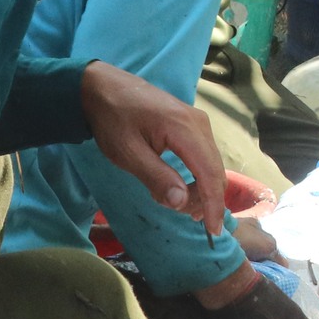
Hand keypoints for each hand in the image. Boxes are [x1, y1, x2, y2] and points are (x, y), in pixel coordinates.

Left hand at [83, 61, 227, 237]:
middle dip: (205, 200)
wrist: (103, 87)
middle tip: (182, 216)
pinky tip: (179, 185)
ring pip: (211, 164)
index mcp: (184, 129)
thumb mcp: (127, 152)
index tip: (212, 232)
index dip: (213, 205)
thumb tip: (181, 203)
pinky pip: (204, 155)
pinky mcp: (192, 123)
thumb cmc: (112, 119)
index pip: (209, 173)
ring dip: (200, 189)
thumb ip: (156, 177)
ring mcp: (197, 121)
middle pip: (215, 170)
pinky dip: (197, 175)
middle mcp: (199, 123)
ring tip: (174, 201)